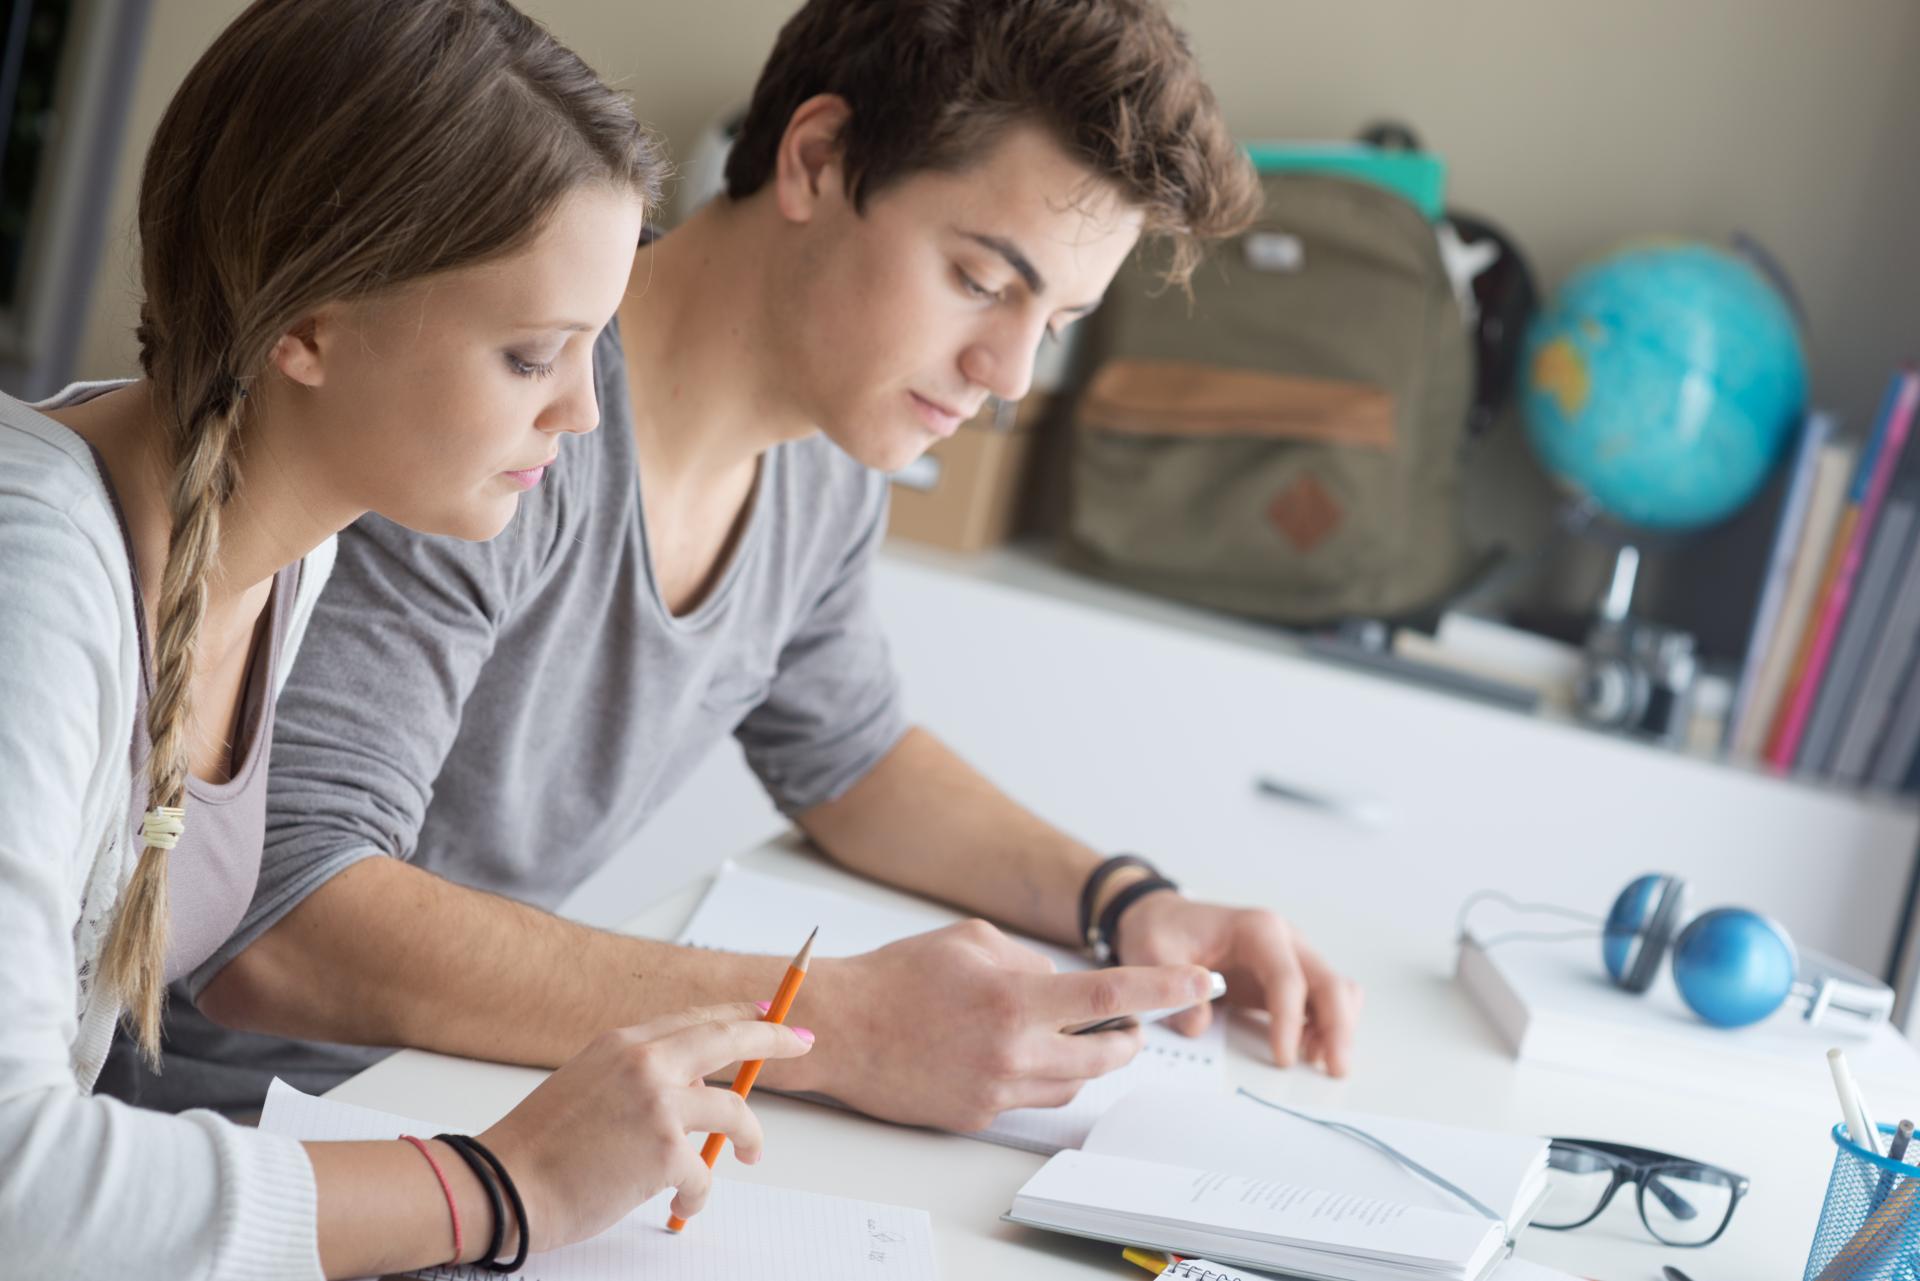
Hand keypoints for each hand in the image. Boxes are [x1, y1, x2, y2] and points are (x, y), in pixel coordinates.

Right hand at [478, 1003, 813, 1249]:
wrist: (504, 1183)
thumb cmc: (540, 1146)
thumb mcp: (588, 1083)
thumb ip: (638, 1075)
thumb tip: (691, 1085)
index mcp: (624, 1042)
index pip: (696, 1017)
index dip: (737, 1014)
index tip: (767, 1012)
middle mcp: (646, 1062)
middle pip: (730, 1036)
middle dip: (775, 1037)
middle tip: (804, 1041)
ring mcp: (658, 1104)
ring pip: (735, 1111)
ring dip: (749, 1137)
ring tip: (748, 1156)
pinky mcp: (665, 1150)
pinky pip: (706, 1172)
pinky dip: (697, 1192)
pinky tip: (679, 1202)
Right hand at [779, 919, 1213, 1130]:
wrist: (841, 1029)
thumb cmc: (899, 977)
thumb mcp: (972, 940)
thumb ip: (1030, 961)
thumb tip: (1066, 984)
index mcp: (1015, 999)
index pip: (1112, 993)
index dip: (1164, 989)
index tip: (1203, 983)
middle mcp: (1012, 1051)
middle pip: (1105, 1052)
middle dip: (1129, 1035)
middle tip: (1130, 1020)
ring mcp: (996, 1090)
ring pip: (1074, 1081)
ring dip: (1086, 1057)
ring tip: (1069, 1031)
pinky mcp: (976, 1116)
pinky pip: (1032, 1100)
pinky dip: (1042, 1075)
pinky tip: (1021, 1053)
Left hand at [1116, 892, 1361, 1075]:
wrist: (1165, 919)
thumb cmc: (1162, 931)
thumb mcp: (1151, 952)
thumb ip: (1171, 988)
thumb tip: (1199, 1025)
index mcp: (1256, 929)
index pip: (1287, 977)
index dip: (1289, 1020)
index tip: (1281, 1058)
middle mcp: (1284, 940)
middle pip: (1329, 982)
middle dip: (1337, 1027)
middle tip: (1335, 1069)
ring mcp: (1292, 958)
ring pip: (1336, 991)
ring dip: (1337, 1028)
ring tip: (1322, 1063)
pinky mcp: (1290, 978)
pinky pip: (1323, 1001)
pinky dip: (1326, 1026)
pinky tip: (1310, 1051)